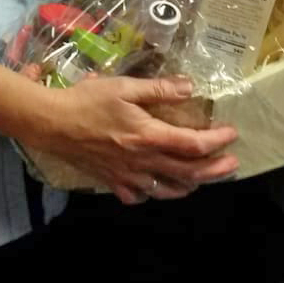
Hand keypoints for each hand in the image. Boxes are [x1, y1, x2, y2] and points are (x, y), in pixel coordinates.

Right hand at [30, 74, 238, 204]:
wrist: (52, 123)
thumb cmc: (87, 100)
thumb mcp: (123, 86)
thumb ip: (158, 89)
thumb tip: (189, 87)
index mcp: (148, 136)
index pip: (192, 144)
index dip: (216, 141)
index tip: (232, 133)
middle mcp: (143, 162)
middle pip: (188, 173)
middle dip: (214, 169)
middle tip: (232, 163)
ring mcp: (128, 177)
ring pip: (167, 190)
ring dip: (190, 185)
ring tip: (201, 177)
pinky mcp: (112, 182)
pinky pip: (140, 196)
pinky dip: (154, 193)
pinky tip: (155, 185)